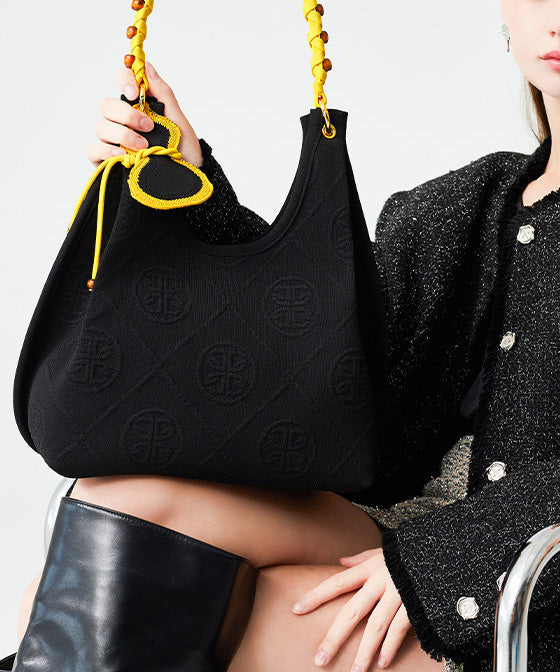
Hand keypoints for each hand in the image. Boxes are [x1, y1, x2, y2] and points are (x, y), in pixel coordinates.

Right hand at [86, 61, 202, 168]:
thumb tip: (147, 66)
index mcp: (140, 108)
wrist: (187, 185)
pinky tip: (122, 156)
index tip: (136, 91)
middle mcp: (123, 123)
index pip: (122, 82)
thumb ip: (164, 95)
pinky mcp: (106, 163)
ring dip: (121, 134)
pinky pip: (93, 150)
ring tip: (143, 147)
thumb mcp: (180, 123)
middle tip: (148, 127)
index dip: (124, 80)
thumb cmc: (185, 155)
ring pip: (101, 127)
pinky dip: (105, 151)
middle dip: (126, 114)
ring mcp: (113, 142)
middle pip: (107, 105)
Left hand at [291, 548, 411, 670]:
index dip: (316, 596)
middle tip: (319, 659)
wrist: (440, 551)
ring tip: (354, 671)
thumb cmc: (408, 552)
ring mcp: (397, 595)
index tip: (296, 609)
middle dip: (334, 637)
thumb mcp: (383, 550)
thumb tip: (341, 561)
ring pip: (375, 628)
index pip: (336, 583)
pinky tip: (382, 662)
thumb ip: (362, 558)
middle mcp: (379, 582)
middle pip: (351, 612)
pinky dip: (390, 647)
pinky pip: (399, 631)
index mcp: (369, 568)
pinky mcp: (415, 605)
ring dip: (363, 652)